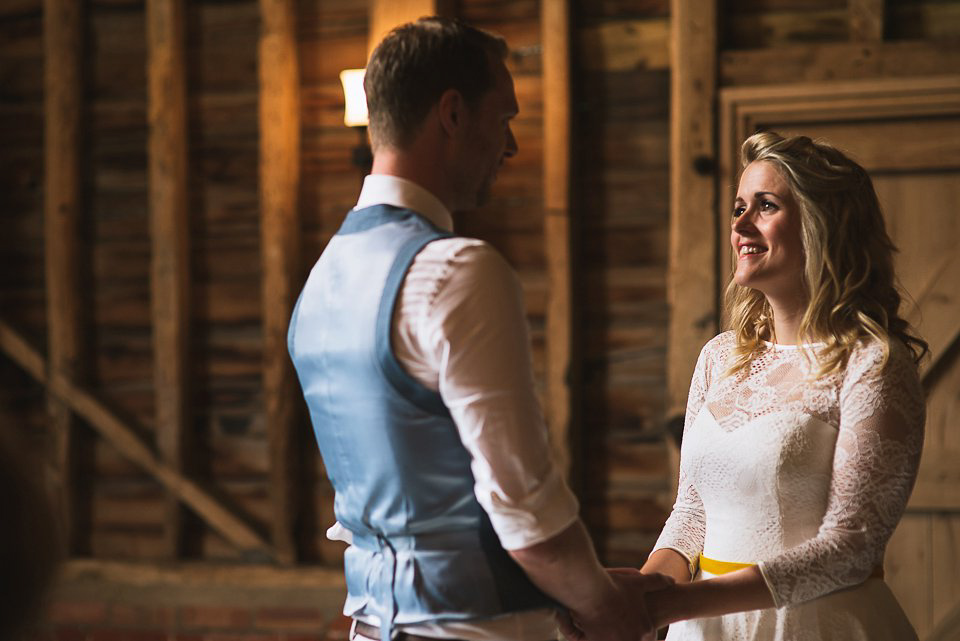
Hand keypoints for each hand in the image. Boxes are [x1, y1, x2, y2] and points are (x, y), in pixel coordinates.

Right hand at [556, 571, 673, 640]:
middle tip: (620, 623)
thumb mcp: (638, 583)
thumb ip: (657, 581)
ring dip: (617, 636)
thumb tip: (673, 580)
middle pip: (635, 640)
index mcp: (647, 630)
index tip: (633, 623)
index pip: (650, 637)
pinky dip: (604, 638)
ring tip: (611, 627)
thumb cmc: (614, 586)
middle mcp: (635, 640)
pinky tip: (601, 631)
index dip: (642, 630)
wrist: (591, 591)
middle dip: (629, 634)